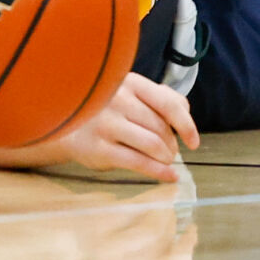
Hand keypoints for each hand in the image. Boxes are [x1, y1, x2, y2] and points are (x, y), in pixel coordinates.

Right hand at [59, 73, 199, 179]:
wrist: (66, 124)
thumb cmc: (107, 110)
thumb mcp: (131, 94)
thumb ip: (159, 97)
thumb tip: (185, 110)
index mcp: (130, 82)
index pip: (168, 103)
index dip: (186, 124)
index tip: (193, 142)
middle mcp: (117, 99)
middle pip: (162, 128)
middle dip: (172, 145)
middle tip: (170, 153)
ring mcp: (107, 124)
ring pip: (153, 145)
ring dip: (166, 157)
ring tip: (165, 160)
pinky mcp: (100, 149)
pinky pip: (139, 163)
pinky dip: (160, 172)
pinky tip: (169, 176)